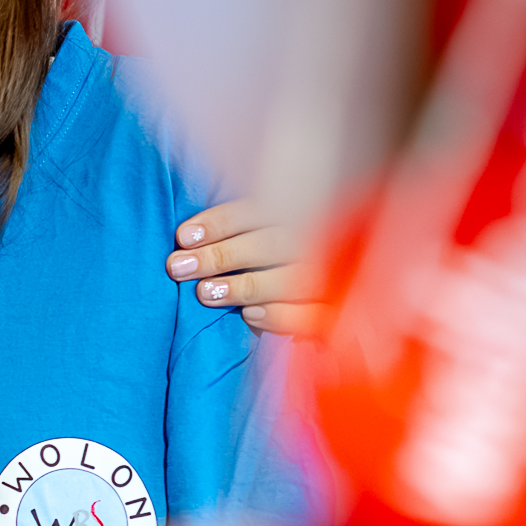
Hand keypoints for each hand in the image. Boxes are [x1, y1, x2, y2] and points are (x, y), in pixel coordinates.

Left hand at [166, 199, 326, 339]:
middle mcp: (321, 236)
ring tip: (204, 293)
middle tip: (178, 268)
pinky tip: (249, 315)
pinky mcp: (338, 309)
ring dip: (244, 286)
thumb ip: (238, 231)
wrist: (347, 297)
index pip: (256, 211)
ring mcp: (336, 273)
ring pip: (291, 278)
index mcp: (299, 210)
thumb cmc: (280, 260)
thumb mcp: (264, 233)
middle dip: (220, 256)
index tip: (182, 237)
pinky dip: (280, 315)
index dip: (218, 222)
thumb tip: (186, 240)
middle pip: (270, 244)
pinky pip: (312, 314)